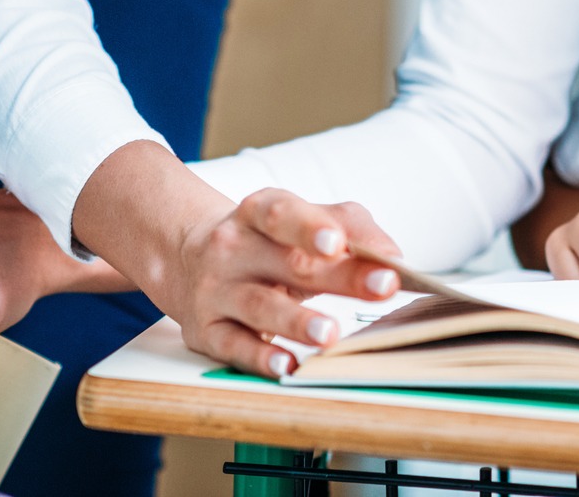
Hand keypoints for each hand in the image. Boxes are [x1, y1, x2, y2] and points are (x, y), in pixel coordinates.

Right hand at [152, 187, 404, 379]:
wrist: (187, 260)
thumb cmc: (264, 242)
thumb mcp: (300, 221)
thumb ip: (350, 228)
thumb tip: (392, 256)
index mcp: (259, 212)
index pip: (282, 214)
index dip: (310, 227)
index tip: (340, 243)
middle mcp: (234, 248)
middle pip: (289, 262)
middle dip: (340, 276)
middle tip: (383, 287)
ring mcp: (217, 290)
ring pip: (260, 306)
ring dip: (297, 322)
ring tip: (330, 334)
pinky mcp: (207, 330)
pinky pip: (235, 346)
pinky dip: (260, 358)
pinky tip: (286, 366)